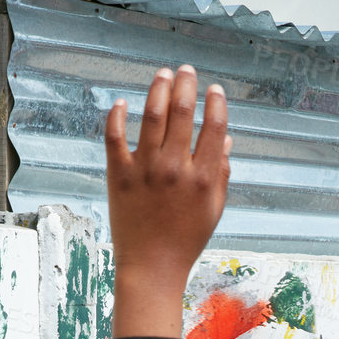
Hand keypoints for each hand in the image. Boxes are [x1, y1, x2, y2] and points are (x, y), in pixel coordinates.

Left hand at [105, 66, 230, 296]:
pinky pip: (115, 137)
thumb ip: (220, 172)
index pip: (213, 127)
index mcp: (202, 177)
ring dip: (158, 89)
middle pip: (182, 112)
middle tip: (186, 70)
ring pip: (152, 116)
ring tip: (163, 74)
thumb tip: (224, 138)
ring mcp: (145, 170)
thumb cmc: (185, 240)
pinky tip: (123, 102)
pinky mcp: (119, 175)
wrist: (150, 267)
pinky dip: (117, 115)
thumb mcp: (213, 209)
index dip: (215, 103)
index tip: (214, 90)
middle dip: (186, 84)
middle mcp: (174, 168)